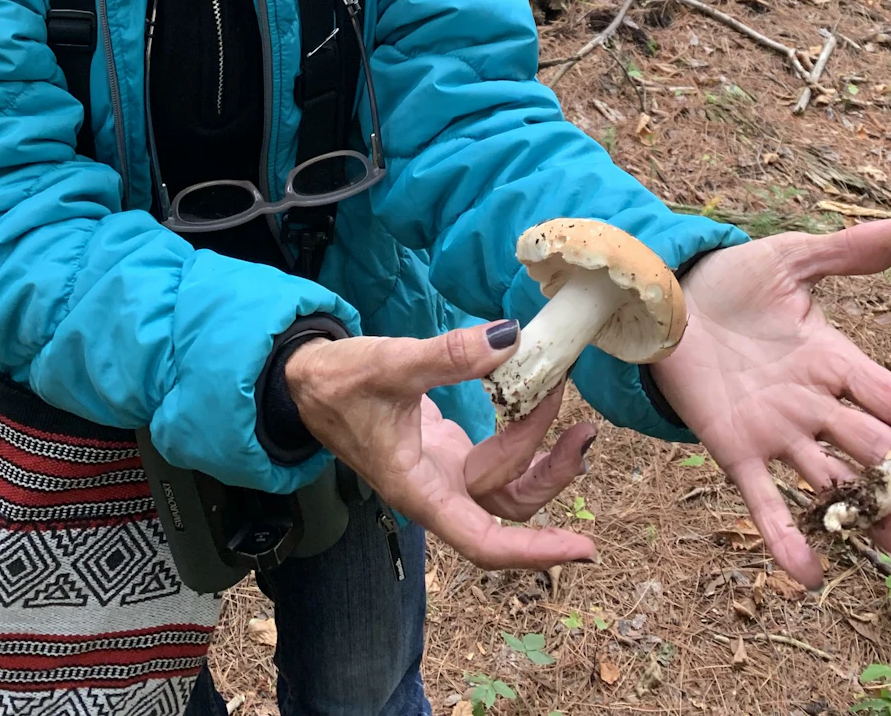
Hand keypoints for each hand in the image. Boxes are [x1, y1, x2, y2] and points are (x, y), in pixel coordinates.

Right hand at [284, 323, 597, 569]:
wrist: (307, 378)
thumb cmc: (338, 382)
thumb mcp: (391, 364)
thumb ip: (450, 355)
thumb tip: (510, 339)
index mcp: (419, 489)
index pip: (483, 541)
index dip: (534, 551)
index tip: (582, 550)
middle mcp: (437, 489)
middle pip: (509, 504)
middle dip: (552, 474)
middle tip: (583, 431)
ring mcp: (444, 471)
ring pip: (508, 483)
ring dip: (544, 457)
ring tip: (574, 419)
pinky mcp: (447, 450)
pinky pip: (497, 455)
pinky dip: (523, 433)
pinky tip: (538, 402)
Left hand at [652, 220, 890, 586]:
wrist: (664, 298)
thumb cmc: (731, 281)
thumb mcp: (790, 260)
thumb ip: (843, 252)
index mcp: (831, 360)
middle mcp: (811, 403)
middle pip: (875, 448)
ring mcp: (775, 430)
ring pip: (832, 480)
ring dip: (871, 515)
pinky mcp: (732, 447)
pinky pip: (762, 497)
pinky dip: (783, 533)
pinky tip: (806, 571)